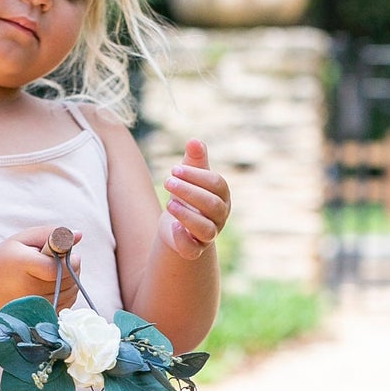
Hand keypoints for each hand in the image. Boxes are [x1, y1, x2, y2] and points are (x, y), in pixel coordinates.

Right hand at [0, 225, 82, 308]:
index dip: (70, 261)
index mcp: (22, 265)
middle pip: (68, 281)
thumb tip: (79, 234)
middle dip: (73, 269)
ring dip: (72, 282)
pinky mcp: (38, 318)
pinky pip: (66, 305)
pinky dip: (67, 295)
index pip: (58, 267)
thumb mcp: (22, 240)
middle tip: (63, 262)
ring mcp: (33, 307)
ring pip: (70, 294)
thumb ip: (51, 234)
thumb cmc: (4, 261)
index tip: (71, 255)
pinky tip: (54, 287)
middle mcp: (27, 289)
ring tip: (57, 273)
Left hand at [161, 139, 229, 260]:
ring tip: (169, 203)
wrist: (177, 227)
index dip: (196, 175)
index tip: (174, 169)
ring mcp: (209, 235)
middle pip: (212, 205)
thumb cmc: (187, 197)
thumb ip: (194, 160)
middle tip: (167, 181)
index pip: (217, 184)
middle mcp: (219, 217)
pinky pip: (193, 249)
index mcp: (222, 196)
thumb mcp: (190, 177)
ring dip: (187, 215)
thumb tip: (194, 141)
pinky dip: (184, 240)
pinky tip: (173, 227)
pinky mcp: (194, 250)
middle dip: (189, 192)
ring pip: (206, 228)